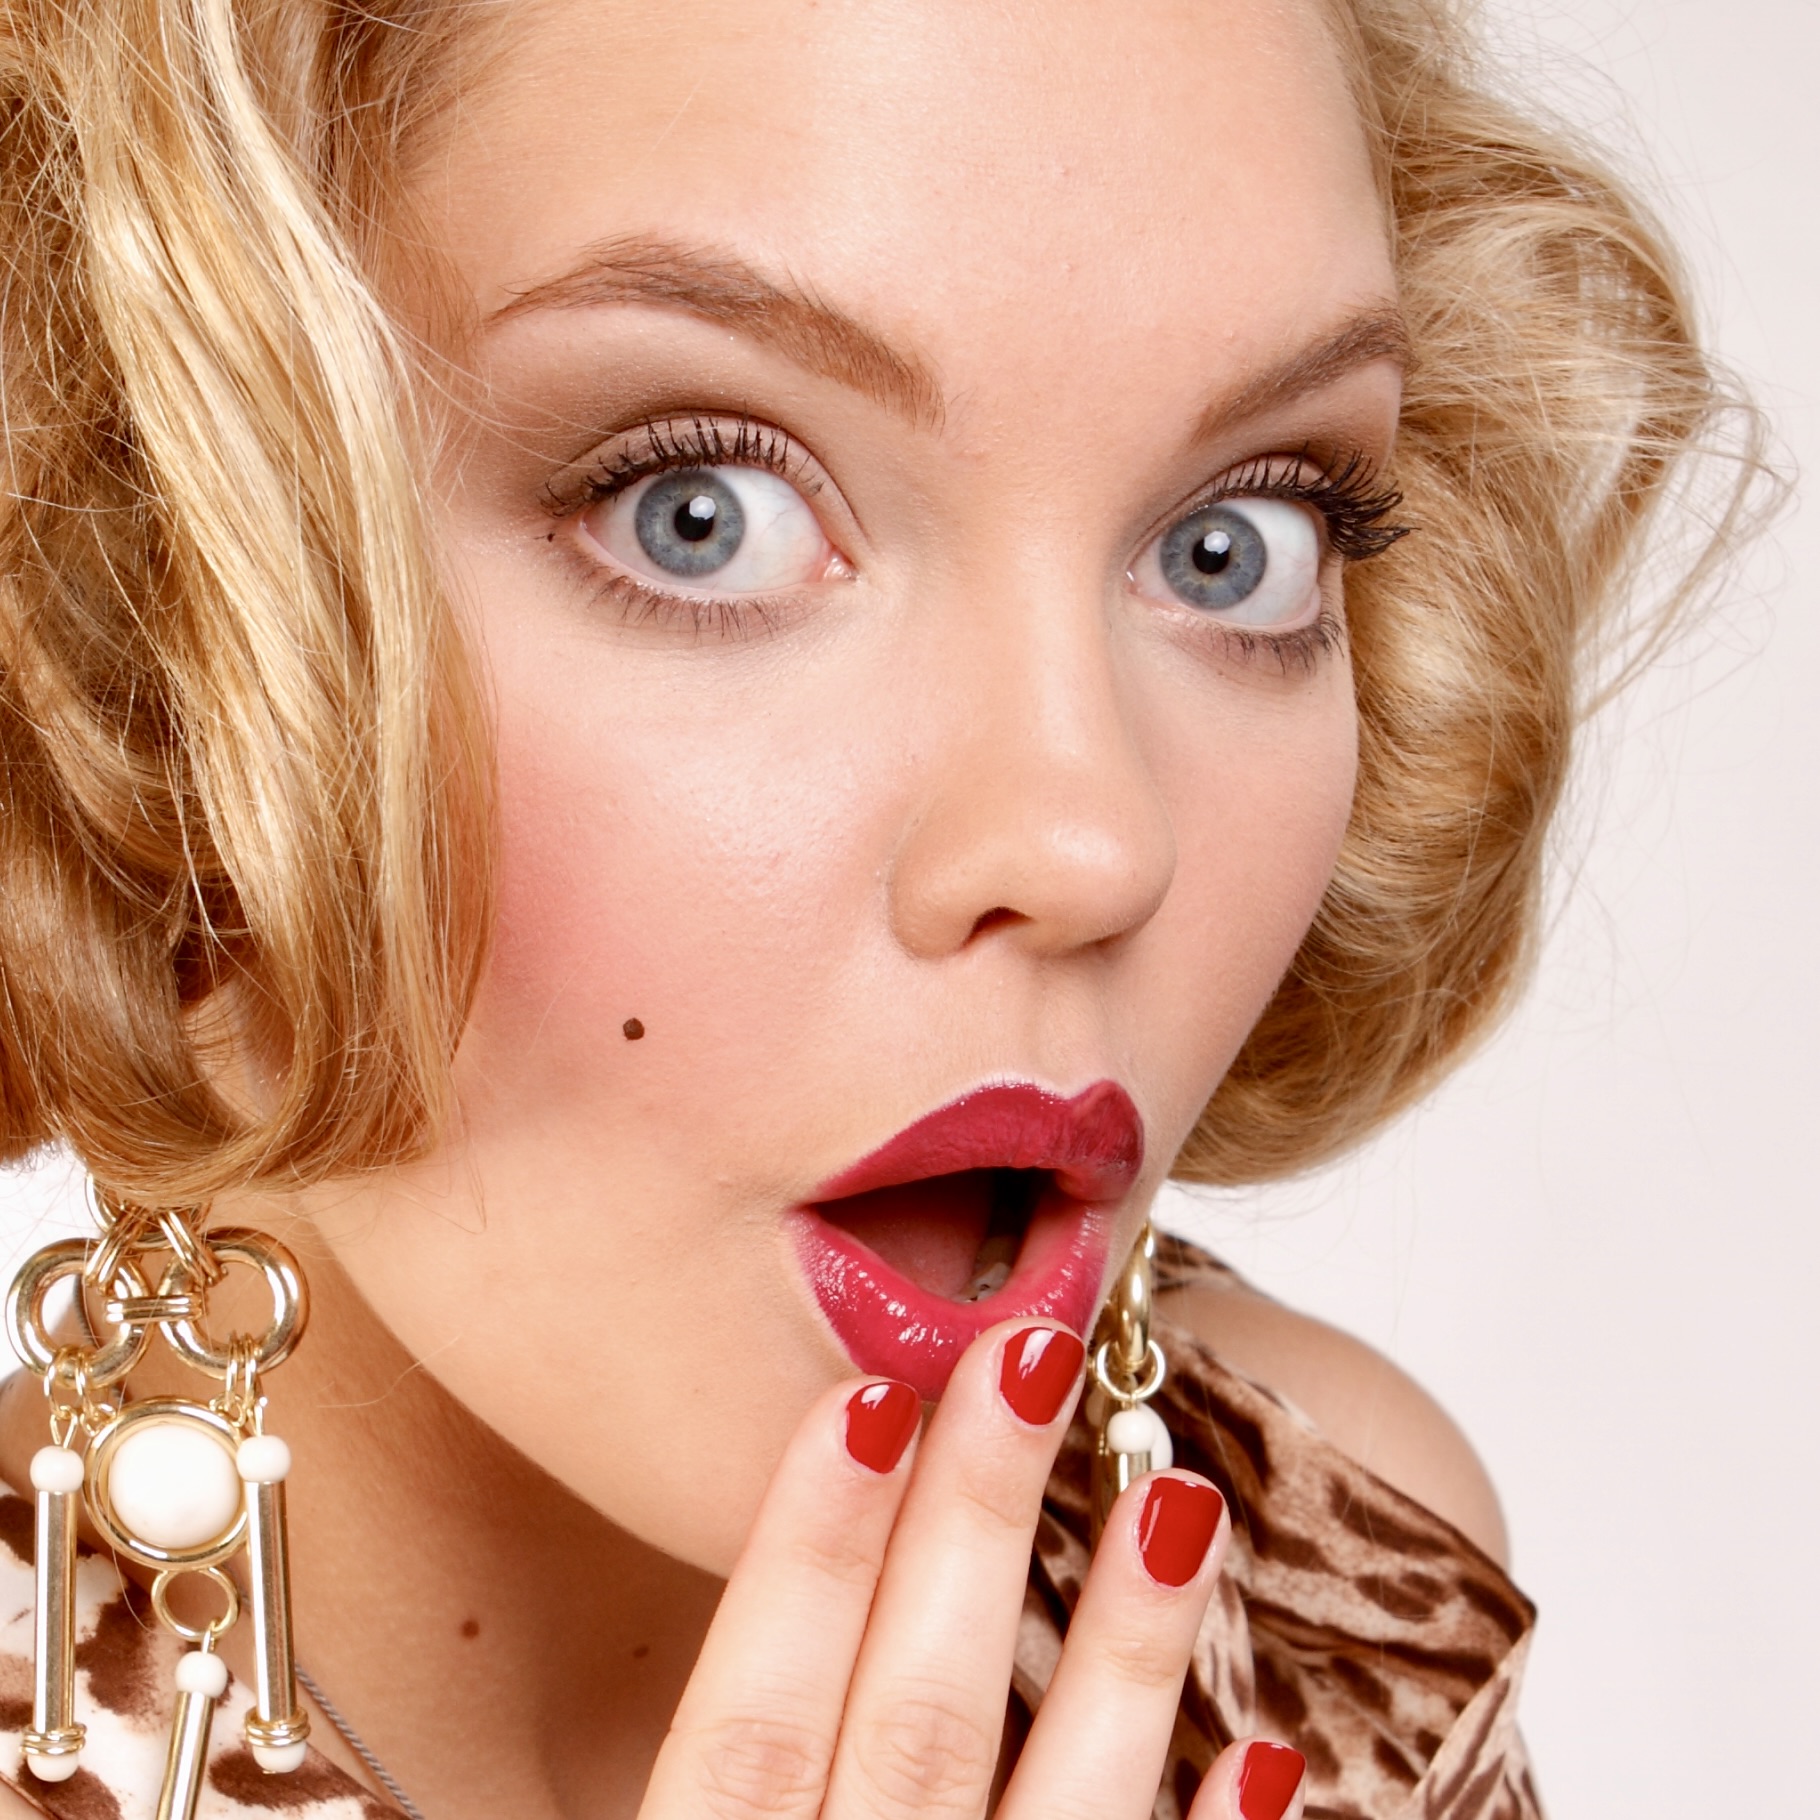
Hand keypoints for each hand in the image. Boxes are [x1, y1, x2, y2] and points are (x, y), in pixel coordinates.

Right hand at [641, 1318, 1305, 1819]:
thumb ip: (699, 1781)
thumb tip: (714, 1605)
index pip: (747, 1733)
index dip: (802, 1561)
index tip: (864, 1399)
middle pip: (915, 1727)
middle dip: (970, 1530)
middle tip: (1027, 1357)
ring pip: (1060, 1818)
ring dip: (1120, 1653)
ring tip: (1178, 1498)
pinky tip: (1261, 1747)